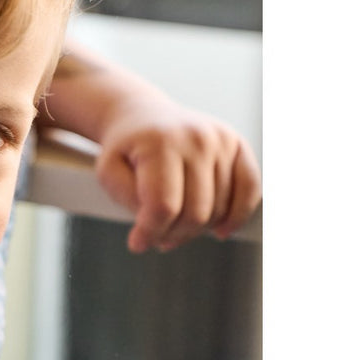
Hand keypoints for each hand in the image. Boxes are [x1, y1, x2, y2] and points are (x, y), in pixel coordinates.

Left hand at [94, 101, 260, 252]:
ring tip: (175, 227)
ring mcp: (221, 139)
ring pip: (219, 208)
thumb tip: (152, 228)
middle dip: (172, 234)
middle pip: (194, 212)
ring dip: (196, 229)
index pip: (164, 206)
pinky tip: (220, 231)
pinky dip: (238, 215)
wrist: (144, 115)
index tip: (137, 243)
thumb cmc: (126, 149)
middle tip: (156, 237)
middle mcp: (196, 138)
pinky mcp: (237, 143)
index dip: (150, 232)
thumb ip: (127, 199)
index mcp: (160, 143)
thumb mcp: (108, 172)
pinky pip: (251, 188)